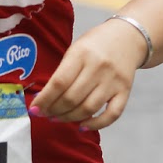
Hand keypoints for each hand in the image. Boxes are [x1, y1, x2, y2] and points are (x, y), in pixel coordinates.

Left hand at [29, 18, 145, 131]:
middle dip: (54, 110)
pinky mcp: (125, 91)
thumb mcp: (76, 49)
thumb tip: (43, 98)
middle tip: (46, 114)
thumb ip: (63, 71)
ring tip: (59, 118)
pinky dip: (96, 124)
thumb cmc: (96, 44)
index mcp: (82, 53)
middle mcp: (98, 67)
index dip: (44, 99)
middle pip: (72, 98)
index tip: (34, 109)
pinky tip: (83, 126)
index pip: (59, 82)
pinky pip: (112, 114)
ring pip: (88, 108)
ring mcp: (113, 80)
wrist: (128, 37)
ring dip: (69, 118)